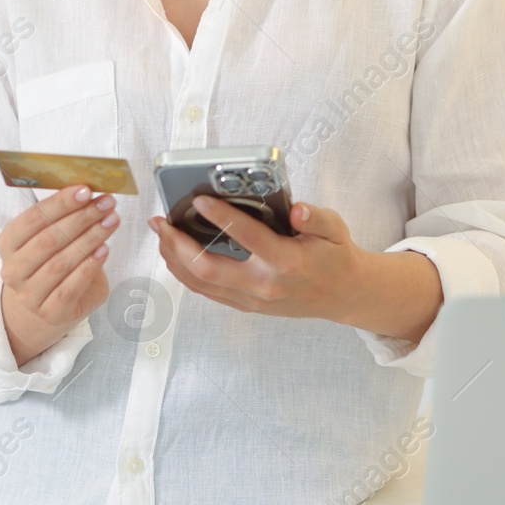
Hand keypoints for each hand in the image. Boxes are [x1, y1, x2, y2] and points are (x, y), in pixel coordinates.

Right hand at [0, 185, 119, 366]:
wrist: (45, 308)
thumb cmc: (52, 263)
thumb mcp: (51, 238)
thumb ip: (63, 217)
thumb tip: (88, 192)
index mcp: (9, 243)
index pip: (32, 218)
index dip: (60, 203)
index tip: (85, 190)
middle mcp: (13, 270)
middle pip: (48, 239)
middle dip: (81, 218)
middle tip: (106, 204)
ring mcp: (29, 295)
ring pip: (61, 263)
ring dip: (90, 238)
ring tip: (111, 222)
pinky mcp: (50, 312)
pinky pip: (71, 286)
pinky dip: (89, 266)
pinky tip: (104, 250)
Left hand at [148, 197, 442, 342]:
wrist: (343, 294)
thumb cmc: (335, 256)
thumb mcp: (335, 229)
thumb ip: (316, 217)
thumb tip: (297, 210)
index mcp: (287, 261)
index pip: (248, 237)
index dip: (221, 217)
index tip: (199, 199)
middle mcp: (264, 284)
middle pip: (208, 269)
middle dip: (178, 244)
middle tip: (161, 221)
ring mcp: (252, 299)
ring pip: (201, 284)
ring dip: (174, 259)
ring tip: (161, 234)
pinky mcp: (246, 305)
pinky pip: (207, 292)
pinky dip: (185, 272)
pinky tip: (175, 254)